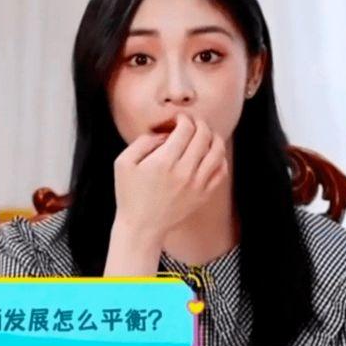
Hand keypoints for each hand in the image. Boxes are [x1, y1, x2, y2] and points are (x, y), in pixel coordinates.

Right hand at [113, 113, 227, 239]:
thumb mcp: (123, 163)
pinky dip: (220, 158)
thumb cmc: (129, 194)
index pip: (186, 128)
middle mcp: (184, 172)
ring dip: (213, 137)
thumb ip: (143, 141)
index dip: (184, 118)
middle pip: (203, 136)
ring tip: (205, 135)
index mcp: (164, 162)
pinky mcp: (204, 195)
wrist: (142, 227)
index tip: (178, 119)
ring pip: (217, 151)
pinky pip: (221, 171)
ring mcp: (197, 185)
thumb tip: (165, 134)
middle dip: (199, 123)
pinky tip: (211, 154)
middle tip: (192, 123)